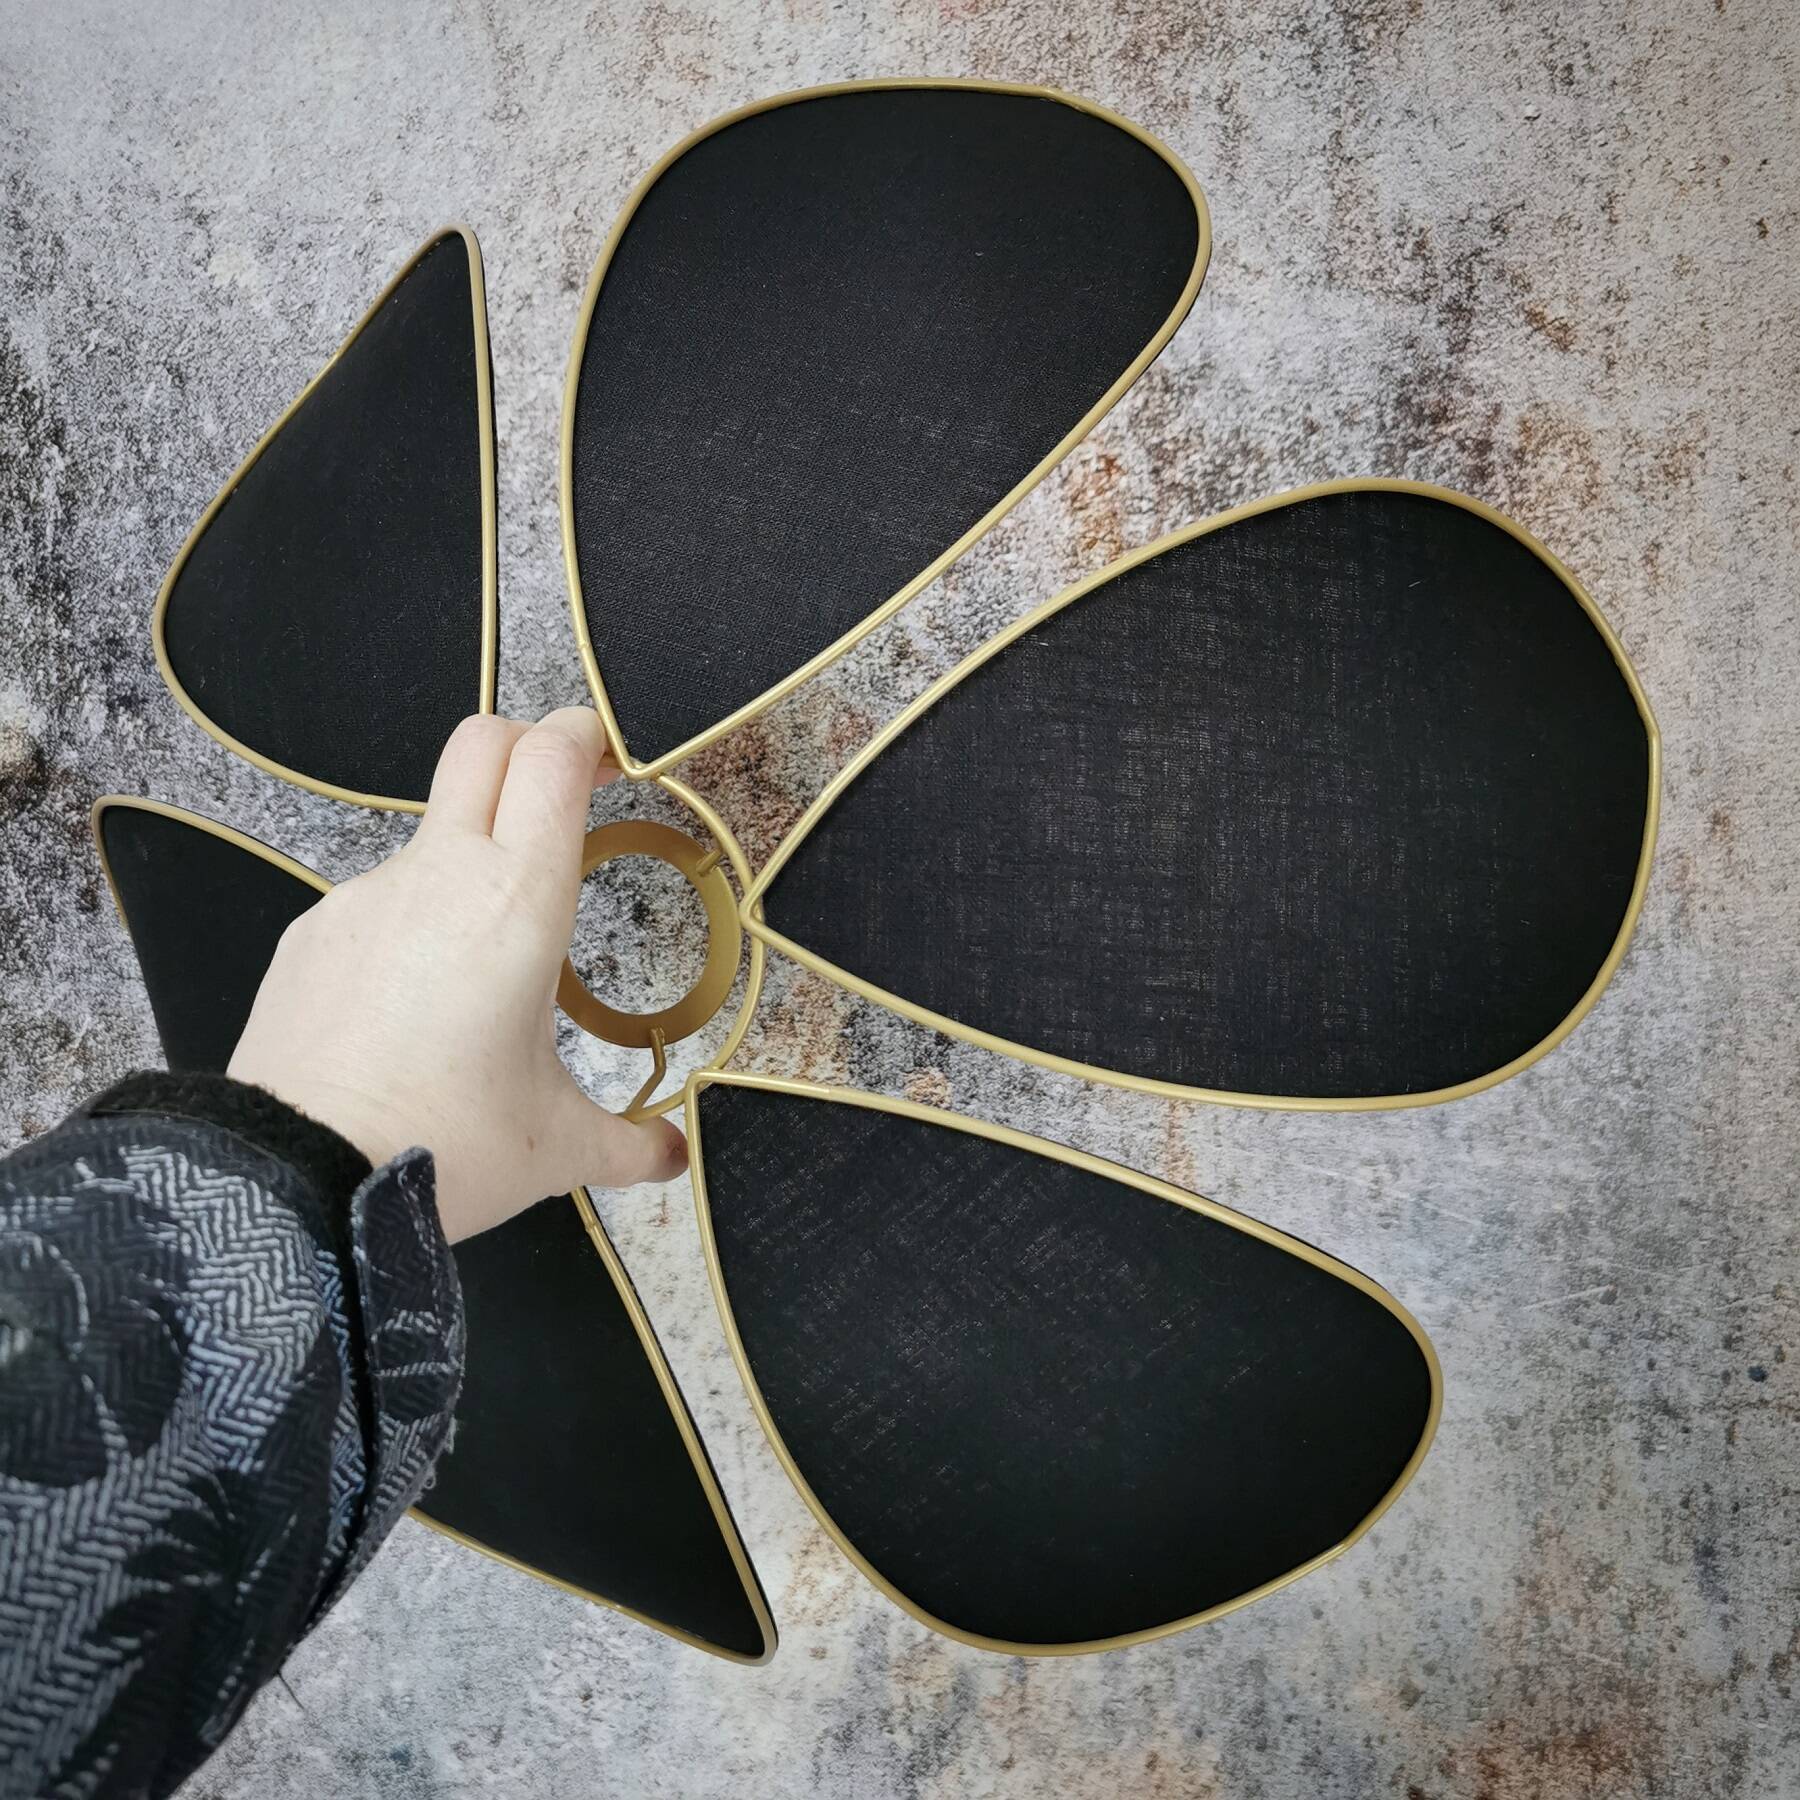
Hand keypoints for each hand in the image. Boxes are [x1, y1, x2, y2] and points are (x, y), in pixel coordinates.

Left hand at [227, 708, 686, 1241]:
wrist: (291, 1180)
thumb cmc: (440, 1147)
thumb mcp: (555, 1149)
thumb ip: (628, 1145)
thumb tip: (672, 1156)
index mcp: (519, 903)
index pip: (553, 759)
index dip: (589, 737)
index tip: (614, 759)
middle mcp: (440, 876)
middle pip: (483, 743)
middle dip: (531, 746)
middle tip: (566, 795)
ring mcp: (366, 896)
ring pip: (432, 832)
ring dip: (473, 858)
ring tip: (488, 964)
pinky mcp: (314, 930)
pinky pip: (380, 900)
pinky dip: (414, 925)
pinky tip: (414, 1008)